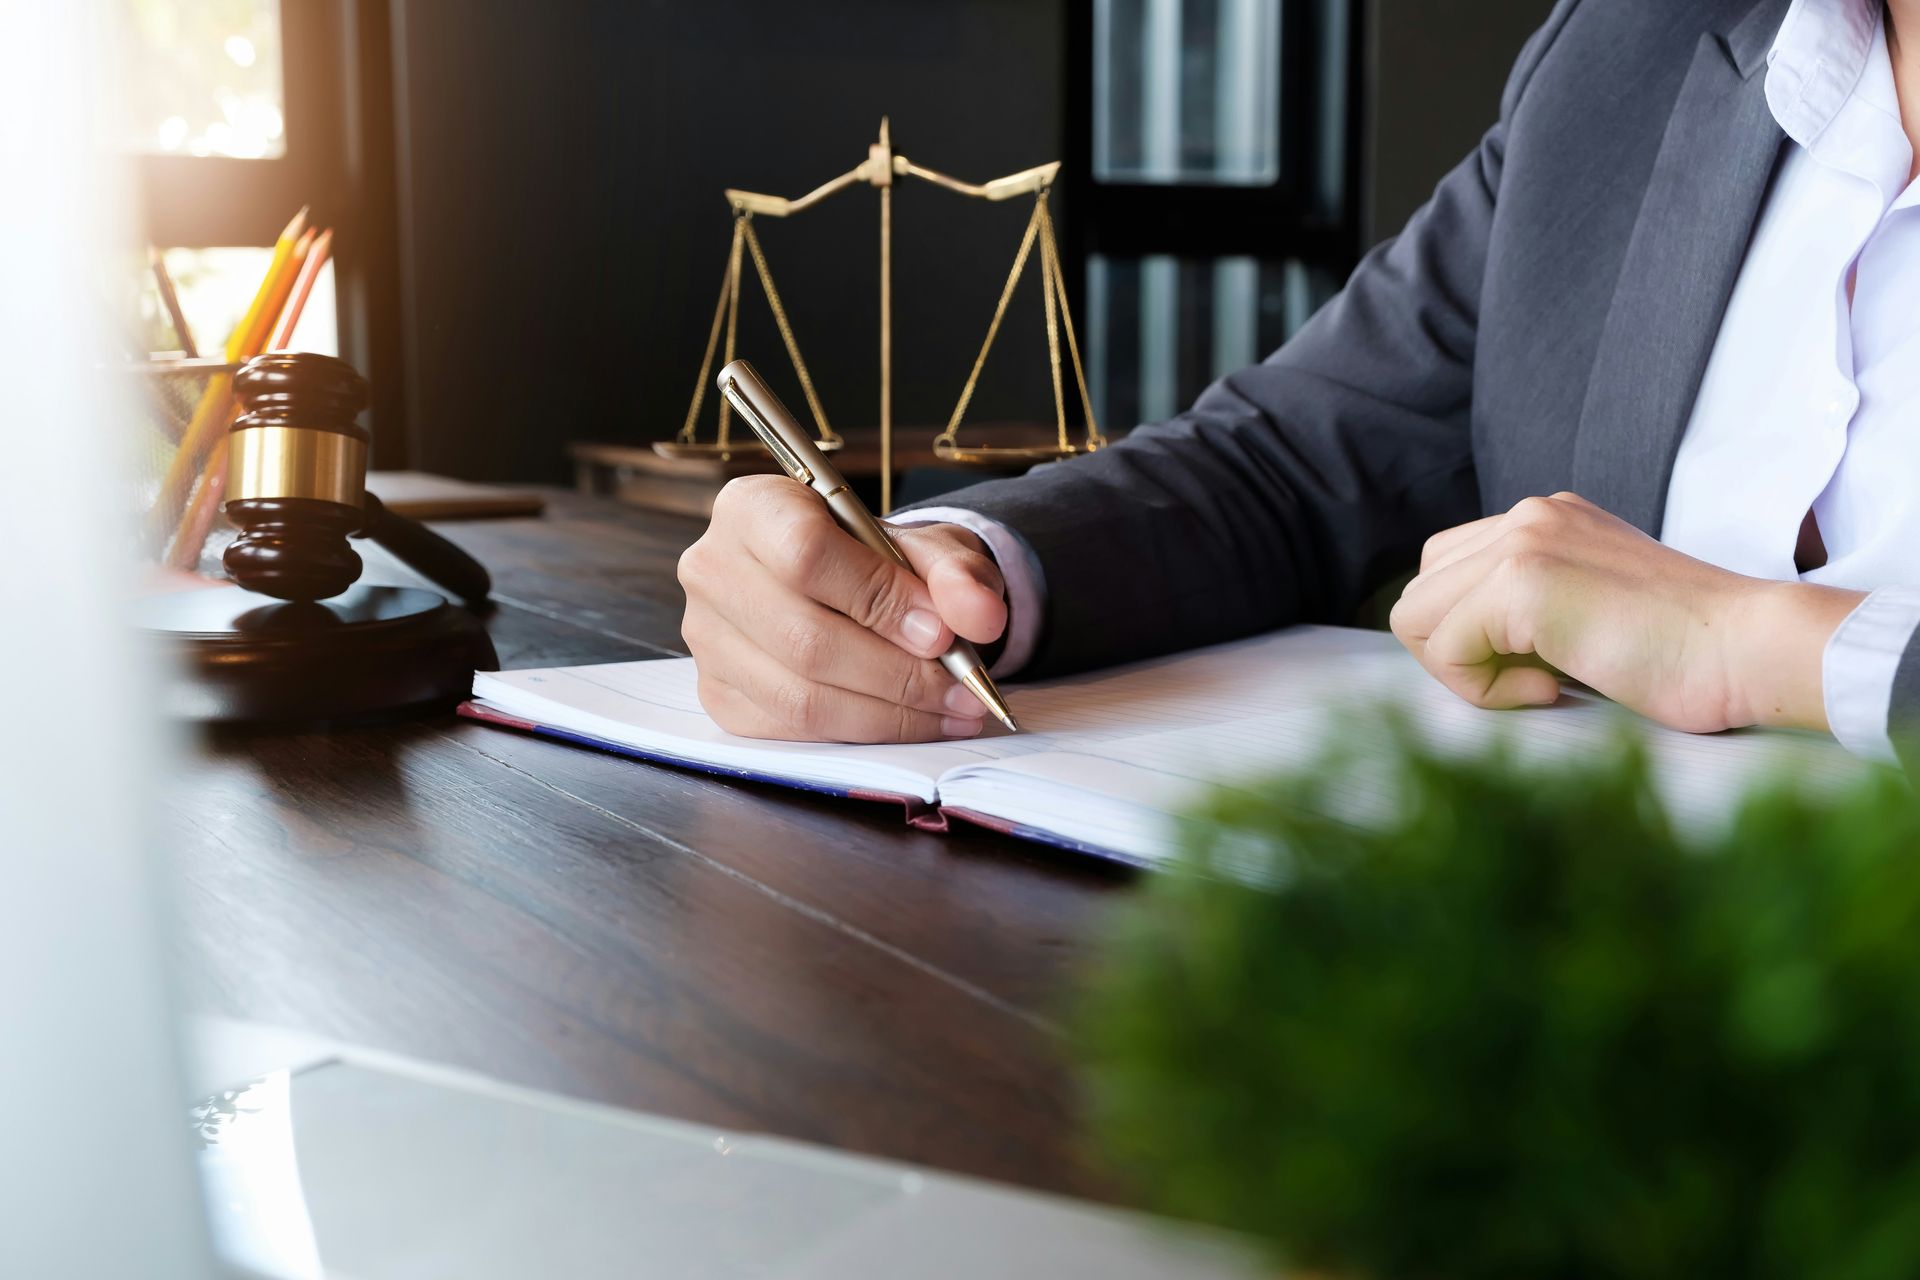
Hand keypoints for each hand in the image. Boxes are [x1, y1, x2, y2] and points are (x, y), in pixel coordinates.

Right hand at [678, 475, 1007, 741]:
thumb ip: (957, 573)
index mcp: (752, 507)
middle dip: (898, 674)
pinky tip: (910, 722)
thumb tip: (980, 617)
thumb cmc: (879, 560)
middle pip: (805, 638)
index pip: (806, 553)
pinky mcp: (717, 693)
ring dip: (889, 715)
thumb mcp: (924, 548)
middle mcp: (713, 568)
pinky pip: (791, 730)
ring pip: (800, 697)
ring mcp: (706, 637)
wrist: (848, 585)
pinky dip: (862, 734)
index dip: (879, 598)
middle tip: (960, 688)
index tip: (940, 632)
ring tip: (950, 710)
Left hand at [1388, 493, 1863, 733]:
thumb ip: (1526, 607)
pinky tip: (1553, 688)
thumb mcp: (1589, 608)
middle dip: (1455, 652)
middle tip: (1531, 678)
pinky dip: (1483, 689)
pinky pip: (1443, 650)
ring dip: (1464, 670)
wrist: (1749, 650)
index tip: (1538, 664)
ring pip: (1415, 618)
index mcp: (1545, 518)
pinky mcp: (1521, 582)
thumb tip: (1452, 642)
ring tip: (1540, 682)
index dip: (1469, 634)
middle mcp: (1528, 515)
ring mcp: (1522, 541)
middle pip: (1418, 592)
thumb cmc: (1684, 651)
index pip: (1444, 571)